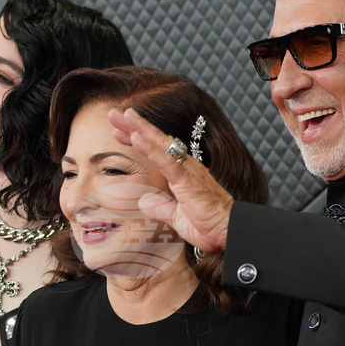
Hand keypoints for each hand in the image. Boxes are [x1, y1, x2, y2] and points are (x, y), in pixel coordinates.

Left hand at [109, 108, 233, 252]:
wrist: (230, 231)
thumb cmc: (211, 225)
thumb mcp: (178, 218)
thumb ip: (162, 209)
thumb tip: (144, 201)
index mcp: (183, 174)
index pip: (157, 151)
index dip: (138, 141)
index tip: (120, 132)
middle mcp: (186, 166)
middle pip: (156, 140)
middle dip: (134, 127)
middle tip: (113, 113)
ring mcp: (187, 170)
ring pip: (160, 143)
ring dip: (140, 129)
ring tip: (123, 114)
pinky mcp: (187, 179)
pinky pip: (165, 159)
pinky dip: (150, 147)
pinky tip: (136, 137)